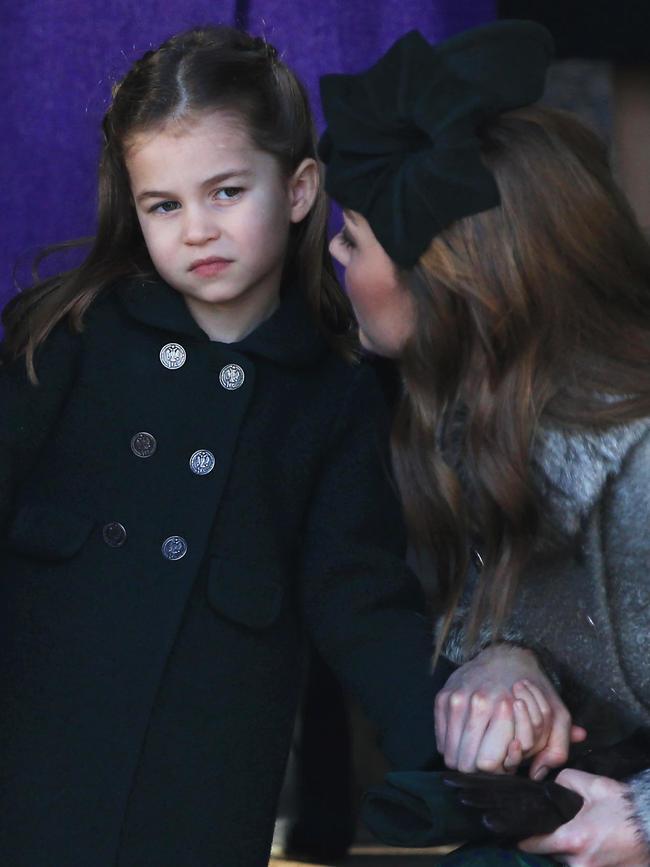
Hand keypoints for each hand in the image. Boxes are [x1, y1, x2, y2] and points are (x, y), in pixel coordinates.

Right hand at [435, 644, 585, 775]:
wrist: (504, 654)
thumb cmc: (532, 687)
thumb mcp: (556, 714)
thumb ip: (558, 748)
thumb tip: (538, 774)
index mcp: (503, 707)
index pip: (487, 763)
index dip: (496, 771)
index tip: (503, 765)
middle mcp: (476, 703)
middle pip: (466, 762)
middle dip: (478, 770)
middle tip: (490, 761)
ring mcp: (455, 700)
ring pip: (450, 754)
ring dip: (463, 759)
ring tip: (478, 752)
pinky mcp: (442, 698)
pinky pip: (441, 739)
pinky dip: (451, 745)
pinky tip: (466, 739)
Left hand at [519, 768, 647, 865]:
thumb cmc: (625, 807)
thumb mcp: (594, 785)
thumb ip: (567, 780)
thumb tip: (552, 784)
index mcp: (574, 840)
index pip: (536, 845)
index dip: (526, 839)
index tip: (519, 835)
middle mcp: (581, 863)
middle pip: (553, 855)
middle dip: (552, 842)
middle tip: (555, 827)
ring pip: (569, 863)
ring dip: (569, 852)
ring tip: (579, 835)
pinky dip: (583, 858)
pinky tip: (590, 844)